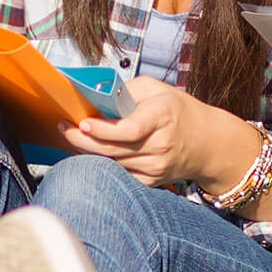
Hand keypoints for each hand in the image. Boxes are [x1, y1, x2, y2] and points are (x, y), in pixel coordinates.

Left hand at [57, 78, 234, 191]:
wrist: (207, 144)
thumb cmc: (179, 112)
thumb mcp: (157, 89)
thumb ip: (126, 91)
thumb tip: (95, 97)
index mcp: (162, 117)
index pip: (130, 129)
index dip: (104, 129)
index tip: (84, 123)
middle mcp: (159, 145)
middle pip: (113, 149)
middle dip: (82, 140)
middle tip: (65, 128)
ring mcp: (155, 168)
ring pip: (111, 163)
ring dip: (88, 151)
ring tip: (74, 135)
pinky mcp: (150, 182)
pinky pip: (118, 175)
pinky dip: (102, 164)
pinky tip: (92, 151)